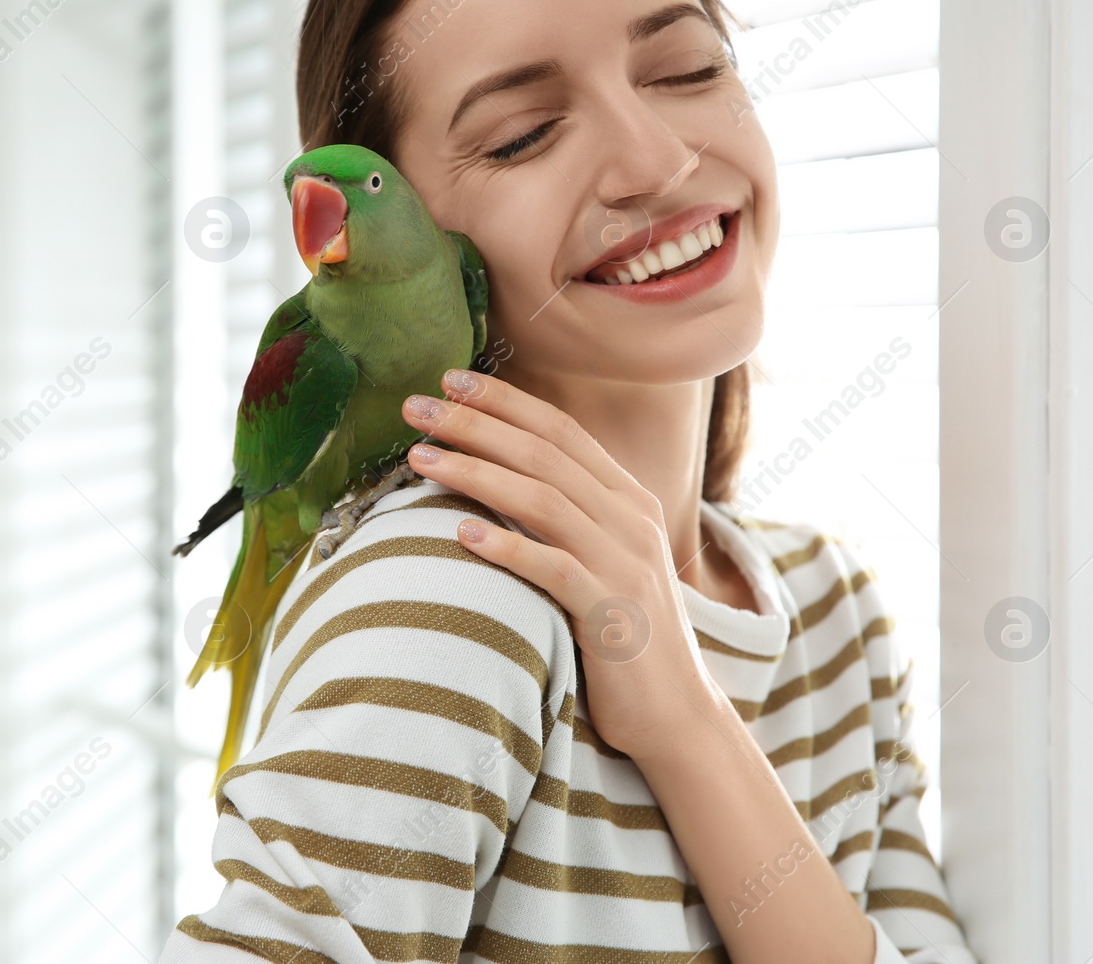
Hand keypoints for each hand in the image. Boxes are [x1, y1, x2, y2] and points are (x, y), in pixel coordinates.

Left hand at [400, 367, 709, 762]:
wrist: (676, 712)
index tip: (449, 380)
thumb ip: (568, 514)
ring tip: (420, 458)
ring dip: (476, 473)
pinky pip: (552, 568)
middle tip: (417, 406)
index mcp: (628, 498)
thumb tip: (499, 476)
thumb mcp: (603, 558)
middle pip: (543, 454)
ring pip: (542, 500)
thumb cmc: (623, 633)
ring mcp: (623, 562)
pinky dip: (506, 546)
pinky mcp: (610, 611)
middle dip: (476, 423)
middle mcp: (630, 518)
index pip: (560, 430)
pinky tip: (461, 532)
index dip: (504, 401)